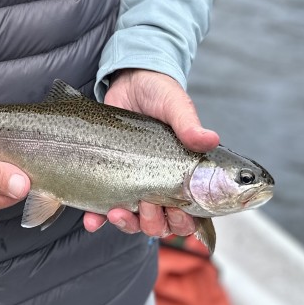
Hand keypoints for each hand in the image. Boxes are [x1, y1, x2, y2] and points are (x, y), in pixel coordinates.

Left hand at [83, 68, 218, 238]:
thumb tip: (210, 139)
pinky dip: (98, 219)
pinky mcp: (109, 176)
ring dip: (128, 224)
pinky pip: (103, 208)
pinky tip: (93, 221)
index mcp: (183, 174)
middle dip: (155, 224)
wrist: (129, 80)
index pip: (190, 212)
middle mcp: (159, 184)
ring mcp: (133, 182)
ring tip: (118, 212)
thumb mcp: (175, 106)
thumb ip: (189, 124)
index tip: (176, 211)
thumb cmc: (160, 93)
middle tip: (146, 205)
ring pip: (135, 221)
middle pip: (162, 223)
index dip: (184, 221)